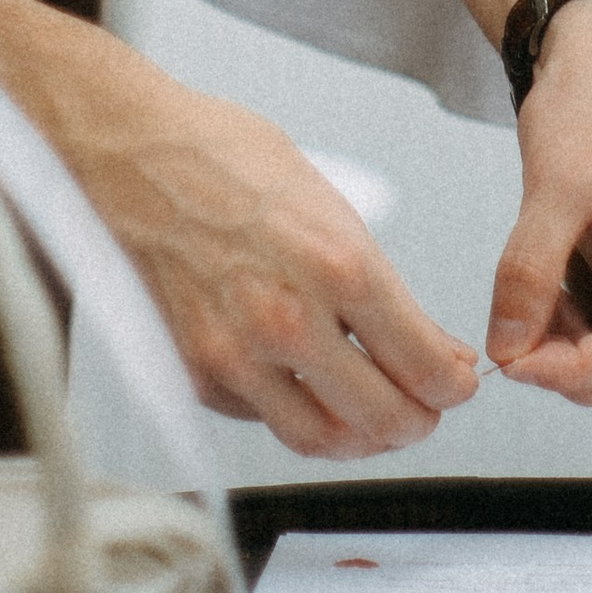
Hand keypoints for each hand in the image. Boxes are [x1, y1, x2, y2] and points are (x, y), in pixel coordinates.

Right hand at [58, 57, 478, 455]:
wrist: (132, 153)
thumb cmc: (223, 157)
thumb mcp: (327, 202)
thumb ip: (375, 280)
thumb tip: (421, 339)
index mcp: (337, 263)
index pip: (426, 365)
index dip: (455, 384)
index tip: (458, 379)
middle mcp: (290, 319)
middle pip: (385, 419)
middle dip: (420, 420)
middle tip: (428, 406)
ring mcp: (239, 355)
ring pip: (324, 440)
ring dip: (363, 437)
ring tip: (377, 415)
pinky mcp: (198, 372)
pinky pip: (264, 421)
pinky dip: (297, 414)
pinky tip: (308, 388)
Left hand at [484, 0, 591, 408]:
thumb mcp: (555, 180)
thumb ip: (530, 268)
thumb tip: (508, 348)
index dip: (577, 368)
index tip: (513, 364)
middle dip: (589, 381)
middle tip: (517, 360)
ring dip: (585, 365)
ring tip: (526, 322)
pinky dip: (584, 342)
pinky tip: (544, 308)